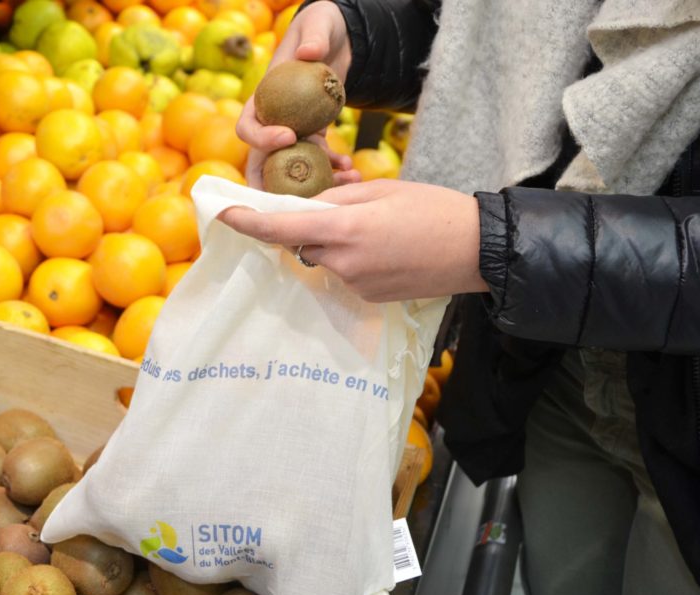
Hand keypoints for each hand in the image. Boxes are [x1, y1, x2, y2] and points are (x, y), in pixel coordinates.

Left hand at [218, 180, 489, 301]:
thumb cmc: (433, 209)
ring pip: (325, 257)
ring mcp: (356, 284)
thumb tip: (309, 205)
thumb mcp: (381, 191)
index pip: (281, 228)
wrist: (476, 250)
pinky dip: (354, 258)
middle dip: (308, 224)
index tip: (223, 213)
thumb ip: (337, 199)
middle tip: (339, 204)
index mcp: (345, 229)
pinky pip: (346, 273)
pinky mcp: (369, 298)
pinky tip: (387, 247)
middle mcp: (344, 262)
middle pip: (303, 242)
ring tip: (377, 226)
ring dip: (336, 241)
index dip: (247, 222)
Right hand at [235, 1, 358, 187]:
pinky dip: (333, 169)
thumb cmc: (319, 26)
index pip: (247, 128)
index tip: (289, 136)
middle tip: (302, 197)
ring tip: (345, 179)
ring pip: (293, 169)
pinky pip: (318, 161)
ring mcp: (292, 132)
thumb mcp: (318, 23)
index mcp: (261, 99)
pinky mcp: (314, 136)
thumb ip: (313, 36)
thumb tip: (308, 54)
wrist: (336, 38)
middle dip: (278, 186)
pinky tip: (351, 167)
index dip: (262, 139)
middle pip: (262, 163)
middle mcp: (271, 121)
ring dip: (315, 183)